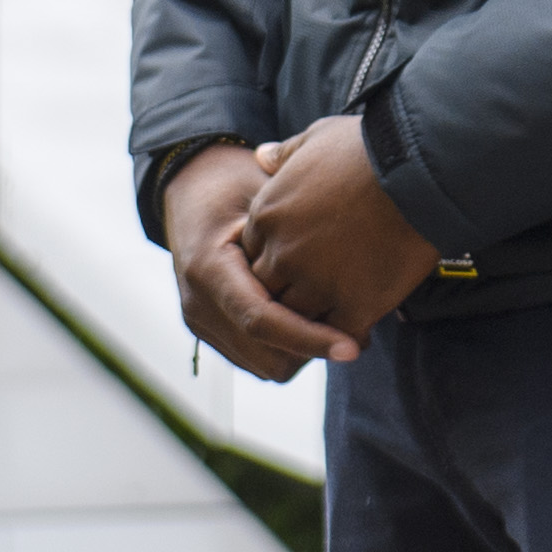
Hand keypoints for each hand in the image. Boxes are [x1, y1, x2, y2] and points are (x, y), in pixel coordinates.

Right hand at [161, 140, 350, 383]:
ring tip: (337, 322)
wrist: (193, 191)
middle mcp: (198, 304)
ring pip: (267, 367)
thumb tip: (357, 259)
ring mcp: (201, 323)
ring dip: (304, 352)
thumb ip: (296, 232)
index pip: (261, 320)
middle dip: (313, 349)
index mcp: (208, 268)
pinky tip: (313, 321)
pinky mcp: (211, 334)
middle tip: (358, 331)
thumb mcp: (266, 194)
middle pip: (269, 356)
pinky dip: (289, 350)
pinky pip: (259, 361)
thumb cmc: (237, 183)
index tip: (353, 347)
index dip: (310, 337)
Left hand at [239, 113, 440, 338]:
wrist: (420, 171)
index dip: (274, 260)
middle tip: (312, 297)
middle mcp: (284, 254)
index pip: (251, 255)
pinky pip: (336, 334)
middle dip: (286, 294)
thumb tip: (262, 157)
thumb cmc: (371, 149)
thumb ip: (285, 154)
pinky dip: (344, 336)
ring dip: (312, 321)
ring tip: (331, 323)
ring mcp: (317, 282)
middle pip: (268, 291)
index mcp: (268, 215)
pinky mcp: (354, 304)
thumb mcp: (317, 138)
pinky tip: (358, 333)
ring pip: (297, 319)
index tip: (298, 260)